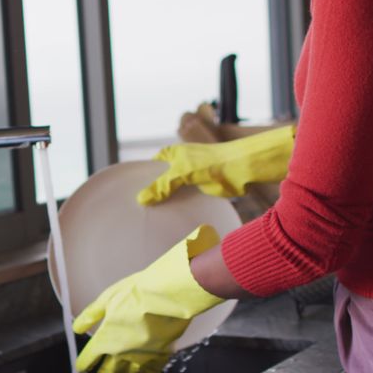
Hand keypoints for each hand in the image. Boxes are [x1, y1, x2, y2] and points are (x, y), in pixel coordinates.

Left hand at [73, 226, 224, 372]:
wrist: (167, 298)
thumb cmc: (136, 294)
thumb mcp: (107, 299)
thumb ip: (90, 316)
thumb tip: (77, 328)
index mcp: (105, 340)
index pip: (89, 358)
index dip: (83, 364)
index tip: (82, 367)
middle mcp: (121, 354)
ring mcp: (141, 358)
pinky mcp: (160, 357)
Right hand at [137, 125, 295, 205]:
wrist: (239, 169)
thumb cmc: (210, 163)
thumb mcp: (180, 173)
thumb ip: (161, 186)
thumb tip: (141, 199)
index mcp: (173, 153)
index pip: (152, 165)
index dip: (143, 177)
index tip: (132, 192)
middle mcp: (181, 164)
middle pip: (162, 180)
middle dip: (154, 192)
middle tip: (139, 209)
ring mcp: (191, 177)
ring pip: (174, 191)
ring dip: (167, 202)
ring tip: (151, 217)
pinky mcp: (201, 189)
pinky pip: (186, 199)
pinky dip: (180, 207)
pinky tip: (171, 218)